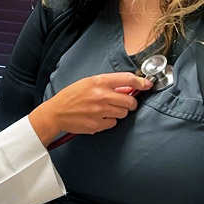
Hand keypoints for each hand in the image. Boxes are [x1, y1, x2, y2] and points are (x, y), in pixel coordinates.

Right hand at [29, 72, 152, 145]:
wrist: (56, 112)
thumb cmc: (71, 96)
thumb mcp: (88, 83)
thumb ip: (108, 84)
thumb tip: (128, 87)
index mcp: (99, 82)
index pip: (127, 79)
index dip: (141, 82)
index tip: (147, 84)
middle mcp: (101, 95)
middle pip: (130, 100)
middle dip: (130, 102)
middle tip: (126, 102)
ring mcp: (100, 111)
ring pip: (123, 113)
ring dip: (119, 112)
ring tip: (107, 109)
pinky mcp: (98, 124)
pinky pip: (113, 123)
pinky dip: (110, 121)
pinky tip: (99, 117)